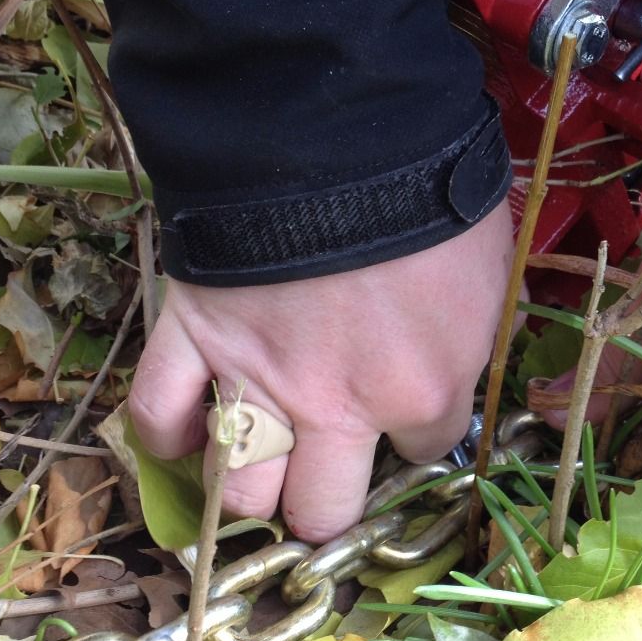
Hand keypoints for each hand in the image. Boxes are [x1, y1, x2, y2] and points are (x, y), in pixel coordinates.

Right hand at [129, 202, 513, 541]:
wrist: (341, 130)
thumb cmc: (430, 193)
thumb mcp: (484, 269)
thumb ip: (468, 334)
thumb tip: (459, 353)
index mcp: (421, 393)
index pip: (425, 453)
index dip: (418, 432)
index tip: (411, 411)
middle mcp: (337, 409)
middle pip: (321, 510)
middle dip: (326, 503)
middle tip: (327, 474)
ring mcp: (257, 380)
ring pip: (238, 487)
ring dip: (248, 486)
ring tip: (258, 464)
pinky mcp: (192, 338)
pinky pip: (157, 413)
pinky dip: (164, 435)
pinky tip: (184, 437)